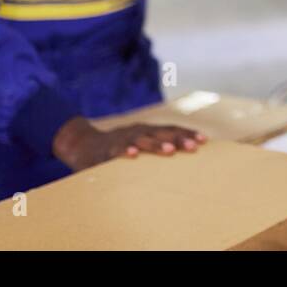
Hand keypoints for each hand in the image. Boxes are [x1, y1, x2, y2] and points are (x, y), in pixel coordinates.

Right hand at [52, 117, 206, 171]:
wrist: (82, 144)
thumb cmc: (117, 147)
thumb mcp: (138, 145)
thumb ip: (156, 149)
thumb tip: (182, 156)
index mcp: (148, 131)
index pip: (171, 129)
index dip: (187, 133)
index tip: (204, 140)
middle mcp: (138, 131)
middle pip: (161, 133)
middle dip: (179, 139)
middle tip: (194, 147)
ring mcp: (122, 139)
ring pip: (142, 140)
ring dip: (156, 144)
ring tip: (170, 150)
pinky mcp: (106, 149)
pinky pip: (116, 150)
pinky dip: (124, 151)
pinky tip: (132, 155)